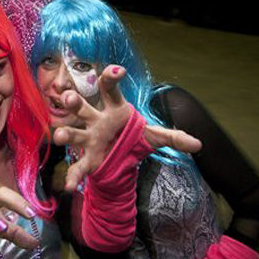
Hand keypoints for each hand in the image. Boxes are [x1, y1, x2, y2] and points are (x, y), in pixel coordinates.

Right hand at [53, 65, 201, 191]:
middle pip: (83, 107)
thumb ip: (173, 137)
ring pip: (74, 132)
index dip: (111, 77)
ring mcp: (89, 139)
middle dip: (74, 102)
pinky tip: (70, 187)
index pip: (110, 89)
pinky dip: (73, 176)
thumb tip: (199, 145)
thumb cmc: (134, 139)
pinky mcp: (87, 159)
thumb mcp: (154, 137)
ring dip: (65, 133)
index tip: (117, 71)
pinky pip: (78, 166)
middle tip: (69, 97)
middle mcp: (96, 120)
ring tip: (59, 136)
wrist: (121, 159)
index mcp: (114, 109)